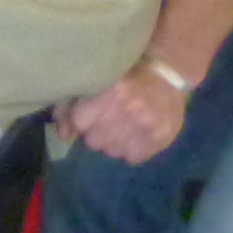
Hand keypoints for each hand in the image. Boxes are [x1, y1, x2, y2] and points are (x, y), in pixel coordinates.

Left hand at [57, 63, 189, 163]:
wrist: (169, 75)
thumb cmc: (125, 77)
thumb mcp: (95, 82)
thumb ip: (71, 106)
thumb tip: (64, 135)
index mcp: (108, 90)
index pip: (79, 123)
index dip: (82, 120)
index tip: (91, 113)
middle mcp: (127, 108)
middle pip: (94, 141)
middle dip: (97, 133)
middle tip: (109, 120)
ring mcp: (146, 124)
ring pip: (112, 152)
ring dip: (114, 143)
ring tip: (124, 126)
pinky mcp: (161, 137)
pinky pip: (133, 158)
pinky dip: (132, 150)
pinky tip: (137, 134)